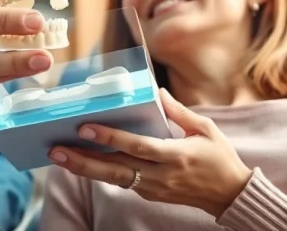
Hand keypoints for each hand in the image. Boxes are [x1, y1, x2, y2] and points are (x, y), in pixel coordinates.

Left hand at [48, 88, 252, 218]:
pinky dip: (100, 172)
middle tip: (56, 149)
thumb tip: (157, 91)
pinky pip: (121, 182)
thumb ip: (179, 111)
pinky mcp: (150, 194)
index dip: (110, 137)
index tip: (86, 127)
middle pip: (116, 169)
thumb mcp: (205, 129)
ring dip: (84, 168)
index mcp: (176, 155)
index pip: (137, 146)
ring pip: (113, 179)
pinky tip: (80, 161)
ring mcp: (154, 188)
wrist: (230, 195)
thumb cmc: (219, 157)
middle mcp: (161, 175)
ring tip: (59, 156)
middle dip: (84, 159)